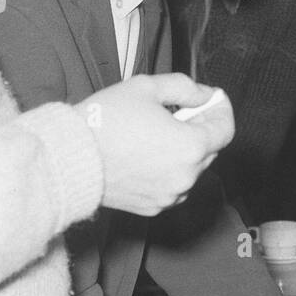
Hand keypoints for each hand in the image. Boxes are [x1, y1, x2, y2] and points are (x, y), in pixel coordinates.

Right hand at [80, 74, 234, 215]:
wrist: (69, 159)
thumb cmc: (105, 120)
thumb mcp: (146, 88)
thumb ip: (185, 88)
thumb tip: (206, 95)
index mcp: (191, 146)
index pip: (226, 129)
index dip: (221, 110)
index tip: (213, 99)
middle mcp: (187, 176)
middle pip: (210, 149)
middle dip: (199, 128)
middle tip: (177, 112)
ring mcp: (171, 196)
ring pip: (191, 169)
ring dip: (183, 152)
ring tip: (155, 135)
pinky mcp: (154, 207)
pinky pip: (172, 186)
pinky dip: (168, 170)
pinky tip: (145, 156)